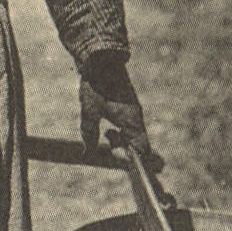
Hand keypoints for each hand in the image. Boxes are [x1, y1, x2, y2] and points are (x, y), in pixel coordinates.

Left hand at [79, 57, 162, 171]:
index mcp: (131, 121)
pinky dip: (120, 131)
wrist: (102, 60)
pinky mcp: (128, 106)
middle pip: (138, 144)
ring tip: (107, 135)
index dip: (141, 162)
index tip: (135, 170)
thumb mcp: (89, 111)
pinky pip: (129, 126)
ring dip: (121, 140)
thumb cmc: (97, 85)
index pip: (142, 149)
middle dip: (125, 150)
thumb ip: (89, 133)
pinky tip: (109, 129)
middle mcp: (136, 117)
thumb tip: (88, 153)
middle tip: (110, 145)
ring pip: (132, 134)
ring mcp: (133, 111)